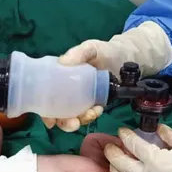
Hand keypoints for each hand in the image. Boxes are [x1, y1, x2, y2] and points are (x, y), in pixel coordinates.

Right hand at [42, 22, 171, 131]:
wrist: (125, 57)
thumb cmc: (104, 51)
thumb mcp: (91, 47)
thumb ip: (79, 52)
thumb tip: (63, 61)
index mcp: (60, 78)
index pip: (47, 99)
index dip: (46, 113)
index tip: (51, 122)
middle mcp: (68, 91)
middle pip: (60, 114)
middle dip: (64, 123)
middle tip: (74, 124)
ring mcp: (81, 99)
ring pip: (75, 117)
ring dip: (81, 120)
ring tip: (92, 112)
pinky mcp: (94, 103)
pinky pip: (89, 114)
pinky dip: (92, 115)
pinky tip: (98, 109)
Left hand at [104, 125, 171, 171]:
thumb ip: (171, 136)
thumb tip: (159, 129)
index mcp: (153, 159)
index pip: (133, 145)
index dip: (125, 136)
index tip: (122, 131)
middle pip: (120, 163)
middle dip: (112, 152)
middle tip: (109, 146)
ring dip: (114, 169)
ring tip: (113, 164)